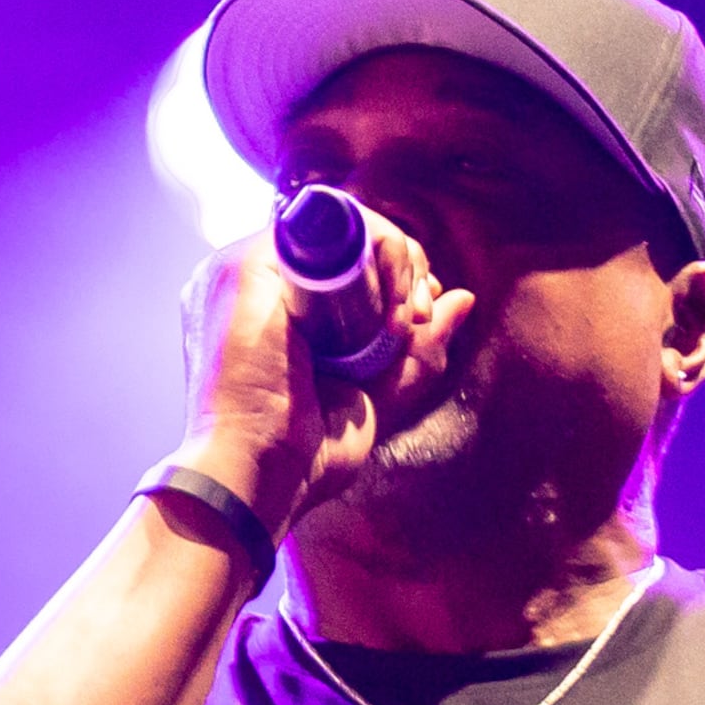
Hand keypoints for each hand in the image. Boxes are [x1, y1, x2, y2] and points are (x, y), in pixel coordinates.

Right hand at [178, 211, 473, 525]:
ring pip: (342, 225)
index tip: (419, 320)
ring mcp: (241, 270)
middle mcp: (249, 281)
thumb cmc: (303, 454)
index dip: (394, 276)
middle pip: (345, 236)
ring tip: (406, 320)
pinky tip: (392, 305)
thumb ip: (416, 350)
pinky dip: (378, 253)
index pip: (341, 258)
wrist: (258, 480)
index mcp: (268, 307)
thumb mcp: (376, 396)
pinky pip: (328, 228)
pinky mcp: (246, 267)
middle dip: (404, 267)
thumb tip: (463, 300)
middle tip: (421, 319)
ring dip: (395, 260)